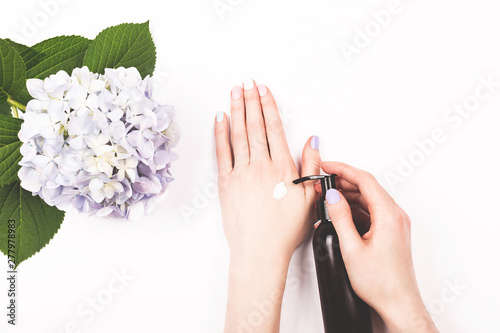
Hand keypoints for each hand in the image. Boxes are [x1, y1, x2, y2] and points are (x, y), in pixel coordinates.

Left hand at [214, 80, 320, 331]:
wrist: (260, 252)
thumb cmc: (285, 229)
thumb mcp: (308, 198)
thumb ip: (310, 166)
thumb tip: (313, 141)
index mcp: (282, 168)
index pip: (274, 128)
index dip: (268, 106)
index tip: (264, 90)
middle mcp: (260, 166)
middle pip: (255, 126)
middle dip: (251, 101)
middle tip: (247, 82)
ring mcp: (241, 173)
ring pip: (238, 134)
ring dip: (236, 110)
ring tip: (235, 92)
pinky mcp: (226, 183)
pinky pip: (222, 153)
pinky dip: (220, 133)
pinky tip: (219, 118)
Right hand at [318, 162, 437, 332]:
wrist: (398, 303)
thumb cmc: (380, 282)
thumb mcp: (351, 248)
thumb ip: (340, 218)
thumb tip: (332, 196)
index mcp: (389, 215)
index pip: (364, 180)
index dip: (343, 169)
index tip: (326, 166)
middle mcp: (396, 216)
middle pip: (368, 186)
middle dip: (343, 181)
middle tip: (322, 182)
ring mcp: (395, 223)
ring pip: (369, 198)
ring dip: (349, 194)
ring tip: (327, 197)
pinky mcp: (392, 231)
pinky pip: (372, 210)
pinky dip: (355, 207)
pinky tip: (340, 213)